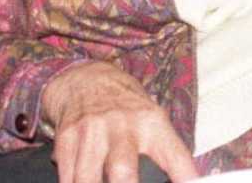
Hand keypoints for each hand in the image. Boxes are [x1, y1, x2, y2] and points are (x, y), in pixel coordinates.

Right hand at [40, 61, 197, 182]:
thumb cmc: (126, 106)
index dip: (185, 177)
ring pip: (88, 178)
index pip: (174, 155)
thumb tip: (178, 181)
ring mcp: (92, 132)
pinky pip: (67, 175)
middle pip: (123, 169)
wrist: (87, 78)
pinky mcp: (67, 139)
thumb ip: (162, 151)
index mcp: (152, 122)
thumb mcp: (151, 119)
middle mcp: (123, 125)